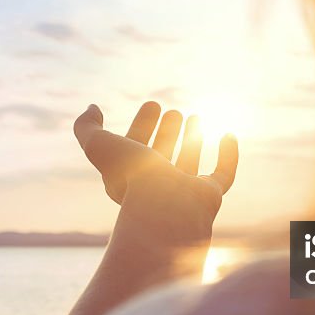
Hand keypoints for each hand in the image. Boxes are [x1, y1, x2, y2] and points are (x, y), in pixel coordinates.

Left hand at [73, 101, 237, 244]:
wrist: (165, 210)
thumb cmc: (131, 179)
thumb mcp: (98, 146)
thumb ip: (86, 126)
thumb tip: (93, 108)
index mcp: (130, 178)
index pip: (136, 147)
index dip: (142, 124)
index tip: (152, 104)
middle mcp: (157, 187)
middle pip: (162, 155)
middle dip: (167, 132)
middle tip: (173, 112)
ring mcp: (184, 193)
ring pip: (188, 163)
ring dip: (192, 139)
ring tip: (195, 117)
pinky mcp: (209, 196)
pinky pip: (223, 174)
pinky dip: (228, 155)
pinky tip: (228, 134)